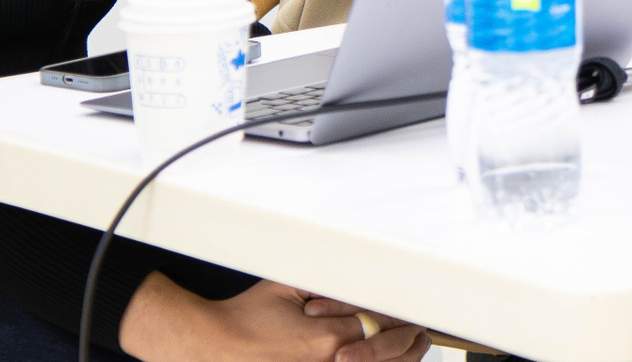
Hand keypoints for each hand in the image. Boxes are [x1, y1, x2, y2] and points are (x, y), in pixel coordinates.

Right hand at [119, 273, 429, 361]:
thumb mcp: (289, 288)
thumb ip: (328, 284)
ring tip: (411, 345)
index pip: (381, 324)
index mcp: (326, 338)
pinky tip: (383, 358)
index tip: (409, 308)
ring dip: (397, 357)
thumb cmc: (244, 320)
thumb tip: (357, 278)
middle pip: (391, 354)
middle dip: (408, 340)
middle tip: (419, 331)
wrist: (213, 348)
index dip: (398, 315)